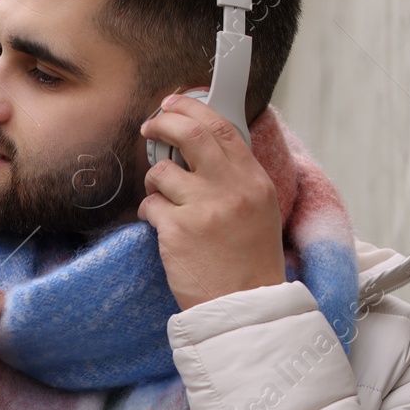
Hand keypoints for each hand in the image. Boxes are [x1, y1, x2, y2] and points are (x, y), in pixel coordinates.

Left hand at [138, 95, 285, 309]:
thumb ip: (236, 177)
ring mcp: (203, 209)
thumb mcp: (260, 210)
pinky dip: (149, 213)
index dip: (193, 109)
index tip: (175, 104)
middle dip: (164, 122)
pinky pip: (150, 206)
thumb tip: (204, 143)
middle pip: (190, 134)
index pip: (223, 128)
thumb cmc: (249, 261)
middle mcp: (231, 189)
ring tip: (162, 199)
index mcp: (254, 181)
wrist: (244, 305)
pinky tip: (161, 227)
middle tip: (150, 126)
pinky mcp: (177, 230)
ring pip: (161, 172)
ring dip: (154, 181)